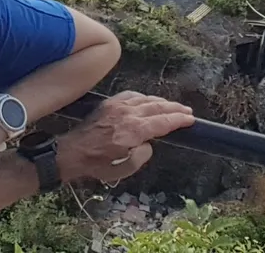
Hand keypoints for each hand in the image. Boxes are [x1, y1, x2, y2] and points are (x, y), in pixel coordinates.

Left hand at [55, 91, 193, 182]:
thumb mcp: (124, 170)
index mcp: (133, 131)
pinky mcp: (109, 103)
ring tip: (173, 105)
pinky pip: (131, 95)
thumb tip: (149, 143)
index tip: (191, 119)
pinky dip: (144, 97)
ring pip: (145, 99)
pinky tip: (148, 100)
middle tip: (187, 111)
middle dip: (175, 108)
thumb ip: (142, 156)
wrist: (73, 151)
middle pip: (157, 107)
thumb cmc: (98, 164)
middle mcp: (127, 114)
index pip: (162, 122)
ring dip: (161, 101)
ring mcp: (117, 106)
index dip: (179, 120)